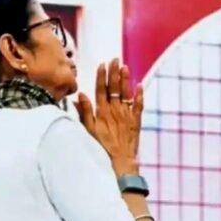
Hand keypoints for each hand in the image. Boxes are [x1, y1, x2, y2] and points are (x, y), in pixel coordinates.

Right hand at [74, 58, 143, 174]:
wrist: (120, 161)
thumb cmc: (102, 147)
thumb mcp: (88, 130)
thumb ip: (85, 112)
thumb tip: (80, 95)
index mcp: (102, 111)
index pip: (101, 89)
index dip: (102, 76)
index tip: (102, 64)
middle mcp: (115, 110)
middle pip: (114, 87)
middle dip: (114, 72)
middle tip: (115, 59)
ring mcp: (126, 114)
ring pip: (126, 92)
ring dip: (125, 79)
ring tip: (125, 67)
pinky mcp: (136, 120)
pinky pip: (139, 105)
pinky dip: (140, 95)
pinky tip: (139, 85)